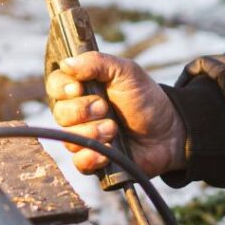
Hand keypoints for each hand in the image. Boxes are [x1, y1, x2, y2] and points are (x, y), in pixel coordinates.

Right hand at [45, 52, 185, 177]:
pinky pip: (79, 162)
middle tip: (105, 107)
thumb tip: (66, 63)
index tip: (78, 88)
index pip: (56, 85)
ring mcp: (85, 137)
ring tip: (114, 128)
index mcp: (83, 88)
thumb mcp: (125, 72)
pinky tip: (109, 149)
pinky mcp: (94, 160)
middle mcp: (79, 113)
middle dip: (82, 111)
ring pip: (69, 139)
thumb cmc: (145, 98)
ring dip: (92, 133)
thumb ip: (97, 63)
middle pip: (60, 113)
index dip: (63, 88)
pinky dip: (92, 156)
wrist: (169, 131)